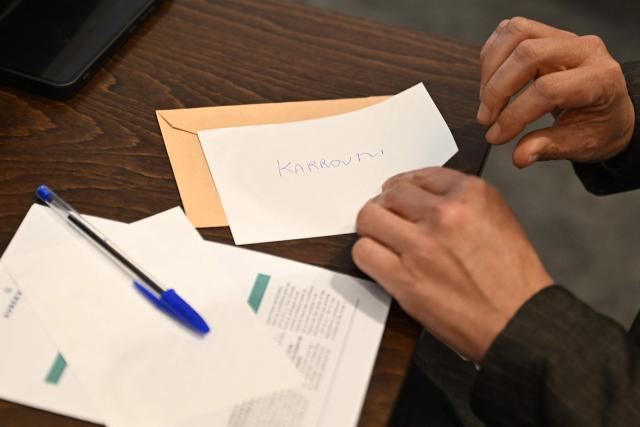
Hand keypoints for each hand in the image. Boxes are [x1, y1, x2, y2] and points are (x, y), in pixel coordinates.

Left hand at [352, 167, 552, 360]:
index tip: (399, 194)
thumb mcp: (498, 219)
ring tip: (381, 239)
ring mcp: (422, 246)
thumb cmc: (512, 279)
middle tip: (388, 218)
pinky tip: (381, 261)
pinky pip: (363, 252)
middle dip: (386, 206)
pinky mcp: (404, 278)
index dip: (405, 187)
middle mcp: (445, 215)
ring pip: (369, 218)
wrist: (520, 322)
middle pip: (389, 194)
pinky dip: (368, 255)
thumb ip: (460, 202)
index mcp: (472, 195)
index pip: (419, 176)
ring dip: (372, 228)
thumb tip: (419, 196)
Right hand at [478, 17, 634, 167]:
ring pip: (516, 33)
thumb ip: (548, 148)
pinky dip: (492, 55)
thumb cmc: (596, 127)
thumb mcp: (579, 145)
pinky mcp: (546, 33)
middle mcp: (584, 50)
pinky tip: (490, 81)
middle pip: (528, 54)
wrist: (606, 109)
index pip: (548, 89)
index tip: (497, 136)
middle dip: (497, 89)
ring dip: (491, 69)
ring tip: (486, 100)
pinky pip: (510, 31)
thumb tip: (520, 156)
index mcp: (600, 78)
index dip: (515, 115)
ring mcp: (564, 37)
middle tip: (486, 119)